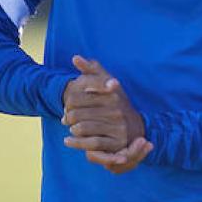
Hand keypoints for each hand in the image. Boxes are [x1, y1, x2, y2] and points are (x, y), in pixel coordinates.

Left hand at [61, 55, 149, 173]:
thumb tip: (75, 57)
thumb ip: (91, 69)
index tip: (67, 105)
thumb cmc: (116, 102)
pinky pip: (91, 143)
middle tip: (66, 119)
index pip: (77, 98)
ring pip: (82, 128)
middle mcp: (116, 111)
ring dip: (72, 129)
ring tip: (72, 128)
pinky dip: (76, 143)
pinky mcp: (116, 143)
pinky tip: (69, 141)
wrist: (135, 126)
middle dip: (68, 118)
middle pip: (77, 114)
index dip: (67, 103)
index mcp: (111, 94)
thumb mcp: (107, 82)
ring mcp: (117, 127)